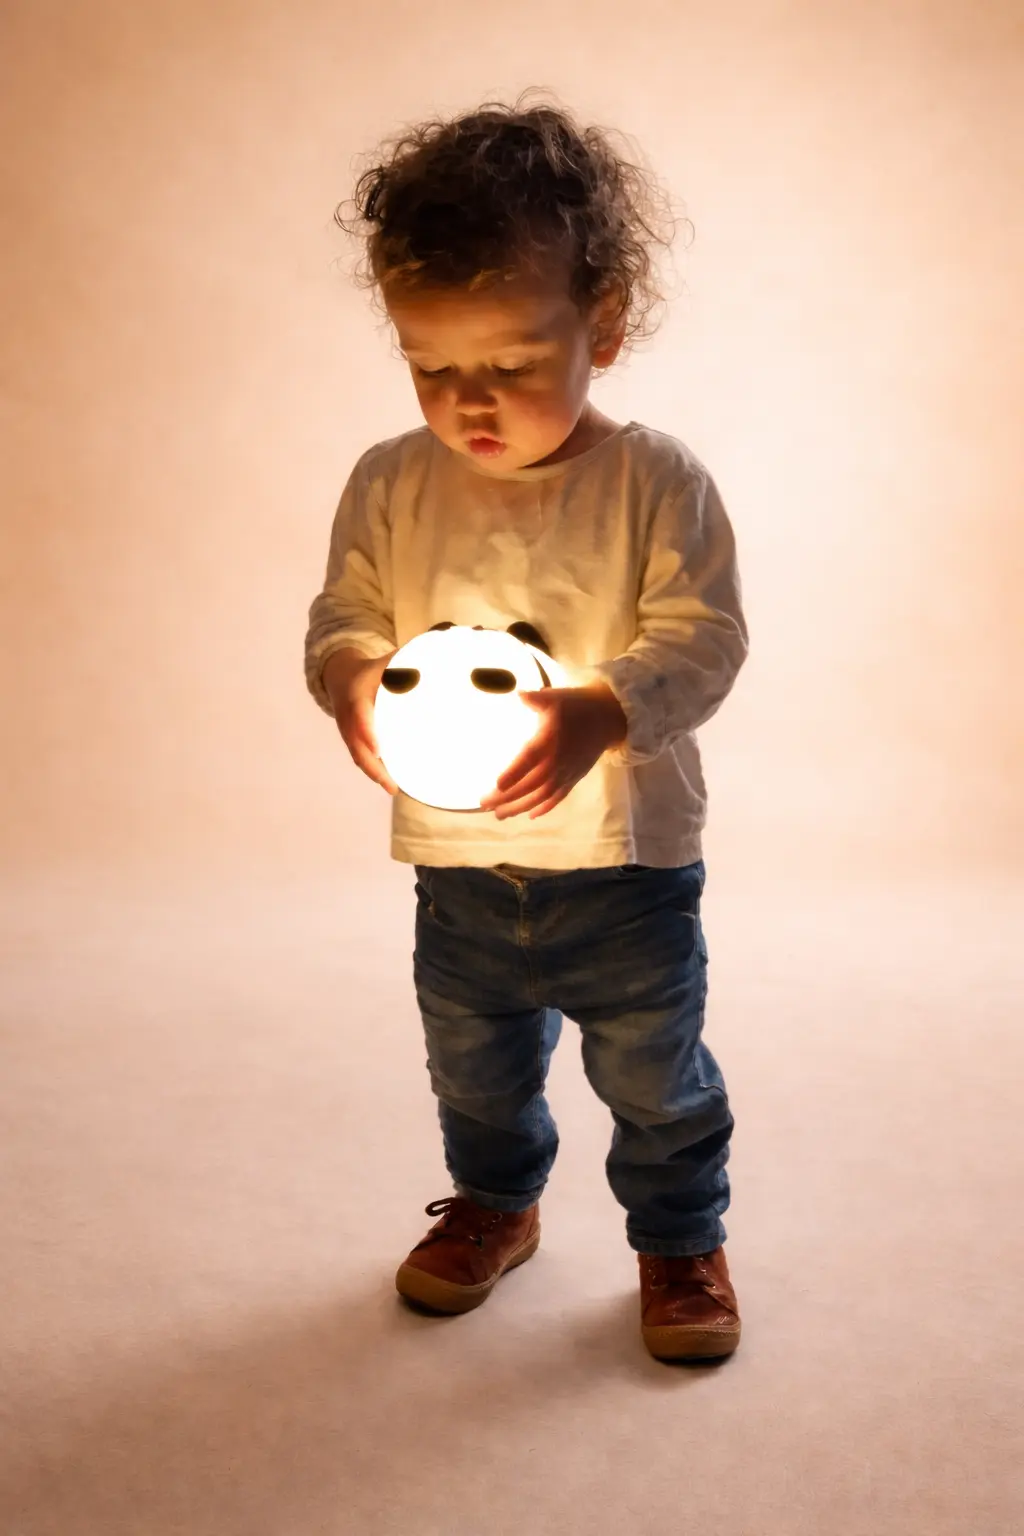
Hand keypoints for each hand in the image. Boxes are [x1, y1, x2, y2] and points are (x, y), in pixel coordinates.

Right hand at [322, 648, 398, 794]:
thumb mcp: (387, 661)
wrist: (341, 676)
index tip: (379, 749)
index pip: (359, 715)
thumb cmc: (372, 669)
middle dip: (373, 766)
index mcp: (357, 694)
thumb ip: (412, 661)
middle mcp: (349, 716)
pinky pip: (360, 757)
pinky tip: (392, 783)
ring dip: (375, 773)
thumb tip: (446, 656)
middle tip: (392, 784)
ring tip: (394, 789)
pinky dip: (374, 771)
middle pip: (357, 746)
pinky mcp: (352, 740)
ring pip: (358, 756)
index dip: (367, 732)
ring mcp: (348, 731)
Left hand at [480, 684, 626, 819]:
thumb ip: (535, 699)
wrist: (609, 718)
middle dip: (506, 796)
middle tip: (484, 804)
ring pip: (540, 796)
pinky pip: (558, 798)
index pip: (528, 760)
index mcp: (549, 742)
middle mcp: (556, 762)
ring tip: (499, 814)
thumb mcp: (555, 697)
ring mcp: (566, 773)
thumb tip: (518, 694)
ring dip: (519, 807)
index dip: (513, 774)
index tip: (496, 785)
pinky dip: (544, 807)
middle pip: (529, 784)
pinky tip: (531, 815)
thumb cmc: (577, 706)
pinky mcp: (574, 778)